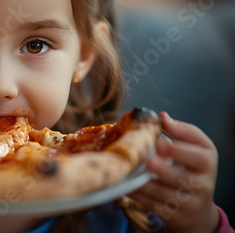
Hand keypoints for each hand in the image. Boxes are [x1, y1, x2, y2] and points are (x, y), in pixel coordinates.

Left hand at [128, 112, 219, 232]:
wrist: (197, 207)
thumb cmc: (192, 167)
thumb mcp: (195, 146)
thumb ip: (180, 131)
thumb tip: (161, 117)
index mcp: (207, 162)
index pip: (198, 158)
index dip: (179, 151)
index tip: (160, 142)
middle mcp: (203, 185)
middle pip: (184, 179)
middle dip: (164, 170)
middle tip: (148, 161)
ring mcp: (190, 203)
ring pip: (165, 195)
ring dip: (144, 183)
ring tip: (129, 171)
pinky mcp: (175, 216)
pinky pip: (153, 206)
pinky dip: (138, 195)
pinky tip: (126, 184)